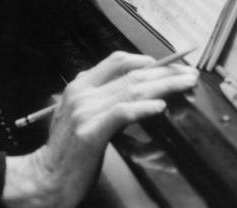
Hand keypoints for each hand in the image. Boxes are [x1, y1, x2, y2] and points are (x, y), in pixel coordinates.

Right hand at [3, 51, 197, 207]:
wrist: (47, 176)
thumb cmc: (66, 151)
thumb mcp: (78, 116)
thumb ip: (97, 101)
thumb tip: (128, 94)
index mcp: (79, 87)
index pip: (116, 61)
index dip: (146, 61)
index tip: (170, 67)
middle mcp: (81, 93)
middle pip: (130, 74)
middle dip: (164, 72)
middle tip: (188, 74)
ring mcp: (84, 111)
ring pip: (130, 90)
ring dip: (162, 86)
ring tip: (184, 85)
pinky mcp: (90, 132)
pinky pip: (121, 113)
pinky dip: (142, 108)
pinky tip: (159, 107)